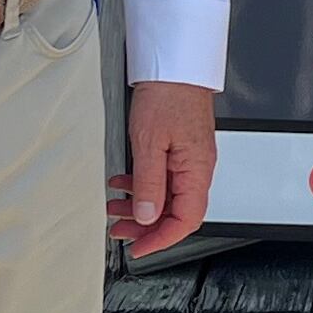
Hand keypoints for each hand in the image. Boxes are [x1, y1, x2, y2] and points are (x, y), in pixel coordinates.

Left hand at [111, 79, 216, 258]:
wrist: (173, 64)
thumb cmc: (168, 94)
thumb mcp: (149, 143)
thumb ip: (149, 184)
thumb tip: (148, 217)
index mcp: (197, 170)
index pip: (186, 220)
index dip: (162, 239)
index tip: (139, 248)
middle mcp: (198, 168)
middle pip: (177, 213)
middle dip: (146, 227)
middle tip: (120, 231)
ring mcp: (189, 159)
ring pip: (167, 197)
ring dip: (141, 207)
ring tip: (115, 206)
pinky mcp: (180, 149)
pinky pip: (164, 178)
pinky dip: (142, 186)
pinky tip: (123, 183)